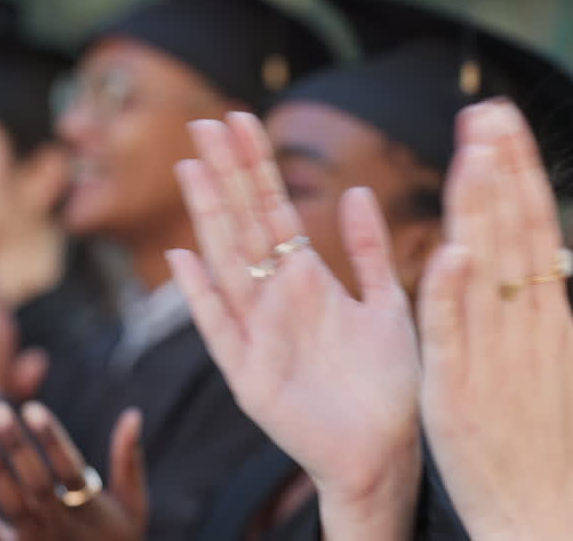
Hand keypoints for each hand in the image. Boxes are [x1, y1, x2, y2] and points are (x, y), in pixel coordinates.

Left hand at [0, 400, 145, 540]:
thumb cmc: (119, 539)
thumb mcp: (132, 503)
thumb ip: (128, 459)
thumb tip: (133, 414)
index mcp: (91, 508)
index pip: (68, 466)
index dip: (50, 437)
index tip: (32, 407)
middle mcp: (63, 524)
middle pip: (36, 480)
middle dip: (16, 445)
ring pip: (12, 504)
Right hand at [167, 113, 420, 539]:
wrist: (388, 453)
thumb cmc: (390, 385)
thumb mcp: (388, 305)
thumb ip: (370, 252)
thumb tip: (354, 190)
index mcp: (305, 283)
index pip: (273, 212)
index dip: (255, 167)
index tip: (239, 119)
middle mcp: (275, 303)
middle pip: (243, 227)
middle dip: (227, 176)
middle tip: (205, 122)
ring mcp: (258, 337)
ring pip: (228, 265)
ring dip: (210, 217)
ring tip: (192, 168)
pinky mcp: (251, 379)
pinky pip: (221, 332)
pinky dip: (202, 298)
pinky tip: (182, 259)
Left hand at [418, 102, 572, 539]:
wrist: (535, 506)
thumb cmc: (564, 431)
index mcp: (553, 312)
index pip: (536, 223)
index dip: (520, 167)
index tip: (504, 117)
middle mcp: (524, 324)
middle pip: (510, 232)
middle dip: (496, 166)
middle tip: (483, 110)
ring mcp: (489, 355)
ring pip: (481, 270)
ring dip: (475, 209)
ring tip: (470, 151)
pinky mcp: (453, 388)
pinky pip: (449, 332)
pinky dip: (449, 292)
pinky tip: (450, 249)